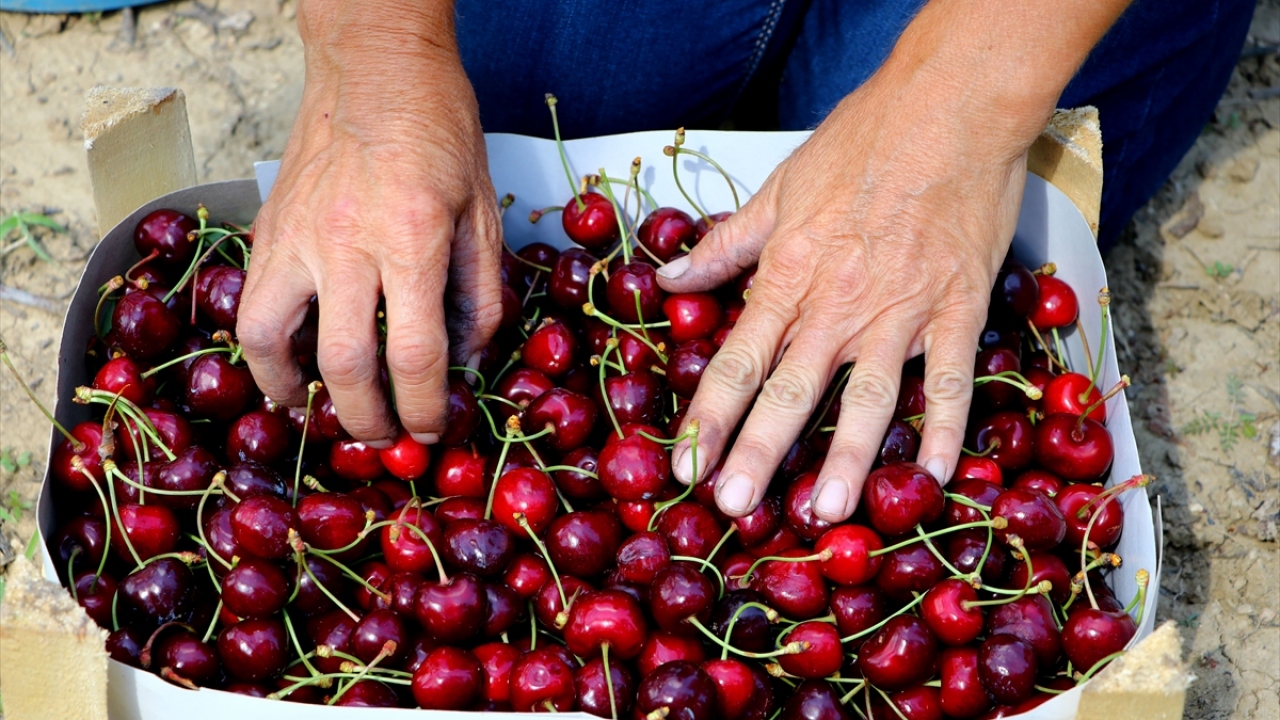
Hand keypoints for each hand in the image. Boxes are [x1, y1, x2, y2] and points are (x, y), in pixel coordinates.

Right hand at [238, 4, 501, 445]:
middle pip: (346, 363)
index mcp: (412, 238)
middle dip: (368, 418)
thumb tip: (468, 362)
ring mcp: (296, 237)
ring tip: (317, 413)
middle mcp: (347, 243)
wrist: (375, 69)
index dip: (425, 406)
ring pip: (271, 339)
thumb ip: (479, 294)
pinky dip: (263, 347)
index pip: (416, 352)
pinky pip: (253, 303)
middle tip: (384, 440)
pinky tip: (282, 367)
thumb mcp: (483, 212)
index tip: (432, 429)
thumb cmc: (439, 132)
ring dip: (293, 390)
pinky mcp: (268, 229)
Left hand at [657, 51, 1042, 520]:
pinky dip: (947, 430)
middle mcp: (836, 306)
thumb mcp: (779, 190)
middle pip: (789, 393)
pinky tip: (939, 477)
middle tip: (734, 508)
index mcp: (787, 277)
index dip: (706, 418)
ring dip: (846, 460)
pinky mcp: (957, 310)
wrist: (947, 109)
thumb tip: (670, 277)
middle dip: (757, 454)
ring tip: (827, 511)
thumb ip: (726, 244)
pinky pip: (950, 381)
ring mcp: (900, 313)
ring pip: (868, 400)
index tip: (686, 465)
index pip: (735, 362)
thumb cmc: (862, 143)